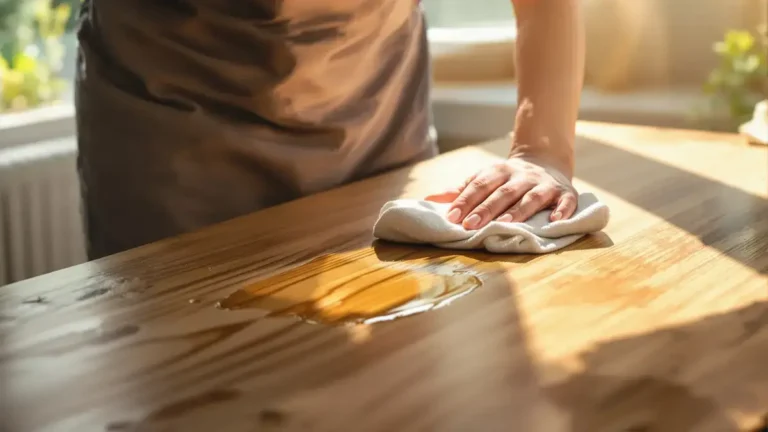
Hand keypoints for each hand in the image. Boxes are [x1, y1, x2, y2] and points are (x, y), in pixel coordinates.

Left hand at [425, 156, 577, 229]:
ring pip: (531, 197)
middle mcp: (522, 176)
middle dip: (486, 209)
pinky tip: (554, 220)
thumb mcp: (485, 180)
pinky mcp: (565, 193)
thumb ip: (460, 191)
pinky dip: (562, 210)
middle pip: (503, 192)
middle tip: (471, 225)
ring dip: (518, 211)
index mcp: (499, 171)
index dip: (465, 200)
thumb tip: (429, 199)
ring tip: (505, 224)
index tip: (452, 216)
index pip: (480, 185)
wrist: (546, 163)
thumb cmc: (507, 180)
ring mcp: (544, 184)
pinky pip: (566, 201)